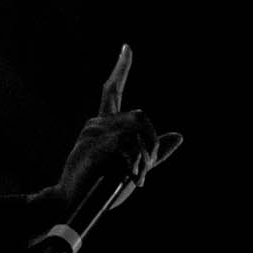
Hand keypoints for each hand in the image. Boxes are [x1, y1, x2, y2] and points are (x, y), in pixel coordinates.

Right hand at [55, 46, 182, 216]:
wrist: (72, 204)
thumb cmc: (98, 188)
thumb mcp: (131, 167)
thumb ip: (154, 152)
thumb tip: (180, 137)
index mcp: (102, 126)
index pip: (111, 90)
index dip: (121, 68)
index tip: (127, 48)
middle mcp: (96, 124)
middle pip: (140, 116)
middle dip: (152, 142)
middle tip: (146, 168)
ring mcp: (94, 132)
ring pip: (138, 128)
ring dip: (146, 155)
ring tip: (136, 176)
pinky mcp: (96, 144)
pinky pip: (129, 145)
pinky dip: (137, 163)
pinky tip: (130, 178)